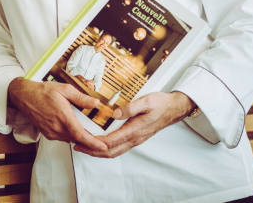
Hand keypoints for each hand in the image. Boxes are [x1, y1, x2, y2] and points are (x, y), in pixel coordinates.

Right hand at [7, 77, 107, 152]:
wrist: (25, 96)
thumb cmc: (43, 91)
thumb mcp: (65, 89)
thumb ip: (81, 98)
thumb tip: (96, 103)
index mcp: (63, 117)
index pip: (81, 135)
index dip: (93, 143)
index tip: (103, 146)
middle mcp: (57, 128)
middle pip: (78, 139)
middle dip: (90, 140)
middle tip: (100, 137)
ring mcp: (51, 133)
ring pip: (71, 139)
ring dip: (80, 137)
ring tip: (88, 131)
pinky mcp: (48, 134)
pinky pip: (63, 137)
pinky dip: (71, 135)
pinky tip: (73, 126)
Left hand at [74, 90, 193, 157]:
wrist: (174, 108)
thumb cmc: (160, 104)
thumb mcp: (146, 101)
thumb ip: (131, 107)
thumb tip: (115, 114)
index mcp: (135, 130)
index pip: (112, 141)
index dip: (96, 143)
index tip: (83, 140)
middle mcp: (135, 138)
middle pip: (111, 151)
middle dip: (93, 151)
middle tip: (78, 147)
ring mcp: (136, 139)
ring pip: (115, 151)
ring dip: (99, 151)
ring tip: (85, 146)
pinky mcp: (136, 138)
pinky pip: (120, 147)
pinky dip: (107, 148)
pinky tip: (101, 143)